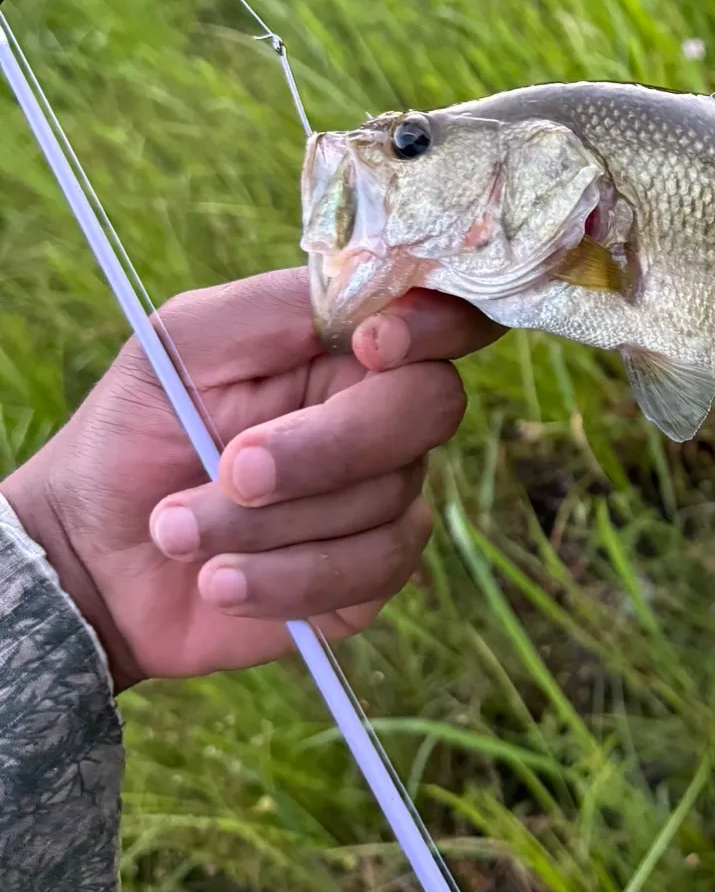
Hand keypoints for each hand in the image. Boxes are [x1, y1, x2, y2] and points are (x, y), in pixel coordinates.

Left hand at [0, 268, 502, 689]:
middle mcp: (382, 417)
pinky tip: (221, 581)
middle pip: (428, 409)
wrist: (93, 560)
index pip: (443, 318)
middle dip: (328, 446)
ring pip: (386, 501)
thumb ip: (273, 310)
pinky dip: (286, 578)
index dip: (434, 325)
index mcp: (347, 348)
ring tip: (180, 534)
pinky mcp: (372, 574)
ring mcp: (385, 498)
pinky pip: (371, 570)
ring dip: (269, 525)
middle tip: (234, 471)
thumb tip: (370, 317)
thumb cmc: (135, 435)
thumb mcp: (181, 345)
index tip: (370, 347)